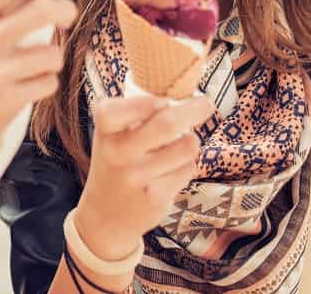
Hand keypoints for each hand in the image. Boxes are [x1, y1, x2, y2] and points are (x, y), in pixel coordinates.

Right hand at [73, 94, 213, 260]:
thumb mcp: (112, 135)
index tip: (163, 100)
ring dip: (191, 142)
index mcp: (105, 130)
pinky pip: (187, 169)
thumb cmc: (116, 161)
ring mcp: (137, 177)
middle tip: (206, 103)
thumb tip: (182, 94)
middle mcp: (118, 153)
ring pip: (186, 146)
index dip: (149, 102)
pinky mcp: (156, 198)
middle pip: (167, 123)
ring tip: (179, 145)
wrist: (104, 215)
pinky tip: (170, 171)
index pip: (127, 106)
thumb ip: (135, 112)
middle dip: (194, 109)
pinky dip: (186, 165)